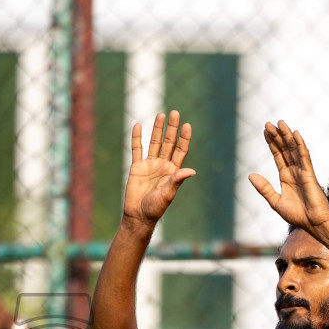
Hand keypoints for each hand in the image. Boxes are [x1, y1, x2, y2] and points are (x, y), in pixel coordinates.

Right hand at [122, 111, 195, 225]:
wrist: (138, 216)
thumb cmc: (155, 208)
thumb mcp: (168, 195)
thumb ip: (177, 181)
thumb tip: (191, 171)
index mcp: (173, 171)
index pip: (180, 150)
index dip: (184, 138)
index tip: (186, 125)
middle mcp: (162, 165)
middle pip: (169, 143)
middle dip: (172, 128)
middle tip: (175, 113)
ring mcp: (150, 165)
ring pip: (154, 143)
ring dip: (157, 129)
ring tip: (161, 115)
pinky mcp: (137, 167)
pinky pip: (137, 150)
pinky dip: (137, 138)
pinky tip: (139, 126)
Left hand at [247, 120, 328, 231]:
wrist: (312, 224)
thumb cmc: (297, 215)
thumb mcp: (275, 201)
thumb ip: (264, 188)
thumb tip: (250, 175)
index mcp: (286, 177)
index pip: (278, 155)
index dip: (272, 143)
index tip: (266, 131)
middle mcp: (294, 171)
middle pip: (285, 149)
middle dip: (277, 136)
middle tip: (269, 123)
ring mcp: (302, 171)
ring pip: (293, 149)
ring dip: (287, 136)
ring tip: (280, 123)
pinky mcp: (309, 174)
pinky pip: (304, 157)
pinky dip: (299, 145)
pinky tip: (295, 134)